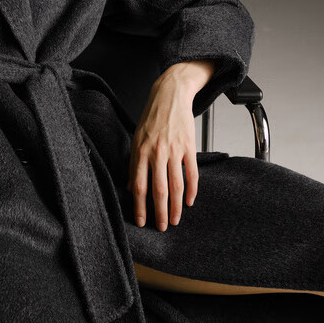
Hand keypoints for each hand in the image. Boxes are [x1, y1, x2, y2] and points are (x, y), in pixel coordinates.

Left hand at [125, 60, 214, 229]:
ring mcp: (174, 150)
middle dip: (160, 213)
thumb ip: (134, 164)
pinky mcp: (189, 147)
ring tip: (176, 220)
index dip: (140, 207)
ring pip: (176, 185)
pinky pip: (192, 173)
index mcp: (140, 152)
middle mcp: (156, 153)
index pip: (139, 186)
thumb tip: (131, 188)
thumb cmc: (151, 118)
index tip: (141, 221)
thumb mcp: (136, 139)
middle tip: (162, 227)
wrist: (170, 95)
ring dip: (176, 206)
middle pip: (158, 190)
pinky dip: (192, 190)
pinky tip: (190, 201)